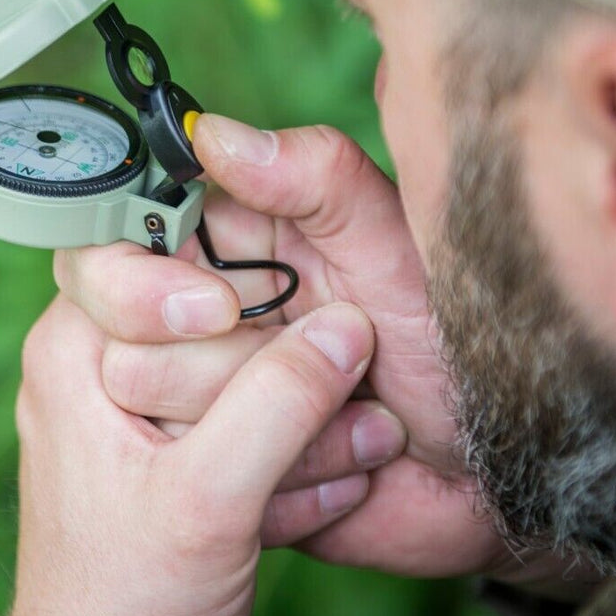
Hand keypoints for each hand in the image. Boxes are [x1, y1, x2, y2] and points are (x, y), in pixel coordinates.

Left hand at [0, 295, 375, 615]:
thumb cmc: (121, 609)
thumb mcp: (207, 503)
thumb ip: (277, 406)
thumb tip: (346, 327)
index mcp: (75, 350)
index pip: (143, 247)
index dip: (212, 276)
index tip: (258, 317)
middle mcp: (101, 363)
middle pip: (214, 310)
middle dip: (287, 368)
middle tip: (347, 415)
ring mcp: (142, 409)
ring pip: (243, 370)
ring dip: (304, 417)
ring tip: (356, 457)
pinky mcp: (179, 451)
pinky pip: (246, 421)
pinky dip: (288, 453)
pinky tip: (323, 494)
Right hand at [56, 115, 589, 589]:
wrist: (501, 466)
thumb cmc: (459, 340)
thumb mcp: (396, 245)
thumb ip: (313, 176)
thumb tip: (210, 133)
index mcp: (221, 249)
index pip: (114, 247)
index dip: (145, 284)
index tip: (220, 307)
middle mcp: (193, 322)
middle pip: (119, 340)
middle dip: (235, 363)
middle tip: (337, 353)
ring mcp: (200, 405)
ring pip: (152, 416)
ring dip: (280, 420)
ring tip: (360, 407)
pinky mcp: (220, 477)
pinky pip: (198, 482)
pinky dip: (286, 479)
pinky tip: (351, 462)